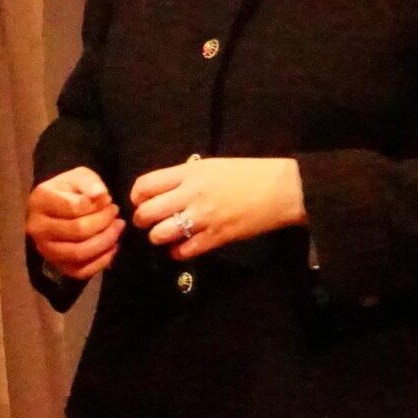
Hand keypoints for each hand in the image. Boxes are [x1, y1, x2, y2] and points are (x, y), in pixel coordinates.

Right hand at [27, 167, 122, 280]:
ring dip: (106, 241)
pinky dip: (102, 261)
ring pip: (79, 253)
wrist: (56, 208)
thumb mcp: (79, 176)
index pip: (73, 207)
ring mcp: (45, 249)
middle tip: (115, 213)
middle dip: (104, 222)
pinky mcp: (57, 265)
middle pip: (78, 231)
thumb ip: (90, 182)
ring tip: (117, 228)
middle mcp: (37, 228)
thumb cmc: (69, 191)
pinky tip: (112, 246)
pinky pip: (81, 271)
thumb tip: (100, 195)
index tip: (108, 200)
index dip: (97, 205)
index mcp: (40, 201)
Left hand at [129, 158, 305, 261]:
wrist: (282, 189)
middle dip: (141, 220)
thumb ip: (185, 177)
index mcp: (189, 173)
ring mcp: (203, 217)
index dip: (136, 196)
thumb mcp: (211, 166)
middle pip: (146, 212)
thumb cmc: (247, 174)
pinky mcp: (217, 237)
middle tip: (147, 222)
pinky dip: (177, 252)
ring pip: (161, 234)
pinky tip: (181, 247)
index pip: (145, 185)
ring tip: (164, 235)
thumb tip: (161, 190)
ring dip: (158, 237)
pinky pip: (184, 251)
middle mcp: (191, 194)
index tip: (140, 201)